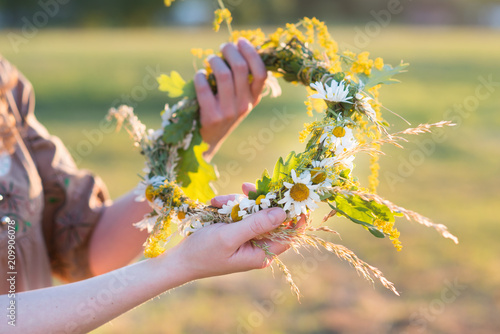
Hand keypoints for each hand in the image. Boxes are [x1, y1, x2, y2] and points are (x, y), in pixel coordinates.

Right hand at [169, 183, 303, 279]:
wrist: (180, 260)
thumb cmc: (204, 252)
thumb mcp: (230, 236)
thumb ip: (256, 224)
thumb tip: (282, 212)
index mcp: (262, 253)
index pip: (290, 234)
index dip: (296, 216)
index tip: (295, 195)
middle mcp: (258, 245)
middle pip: (271, 217)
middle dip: (257, 201)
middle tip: (246, 188)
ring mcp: (247, 237)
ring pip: (254, 211)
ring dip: (237, 202)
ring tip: (218, 202)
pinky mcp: (236, 231)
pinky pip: (241, 213)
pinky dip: (229, 206)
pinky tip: (215, 204)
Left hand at [194, 38, 266, 160]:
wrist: (208, 141)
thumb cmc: (222, 112)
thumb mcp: (238, 99)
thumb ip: (241, 80)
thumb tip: (235, 49)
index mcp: (254, 99)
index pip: (261, 73)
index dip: (251, 53)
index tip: (241, 41)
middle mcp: (244, 105)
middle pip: (241, 68)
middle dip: (230, 50)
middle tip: (223, 46)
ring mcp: (228, 112)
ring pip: (223, 75)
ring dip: (214, 60)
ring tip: (210, 59)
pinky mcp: (211, 117)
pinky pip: (204, 88)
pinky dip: (200, 76)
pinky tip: (199, 75)